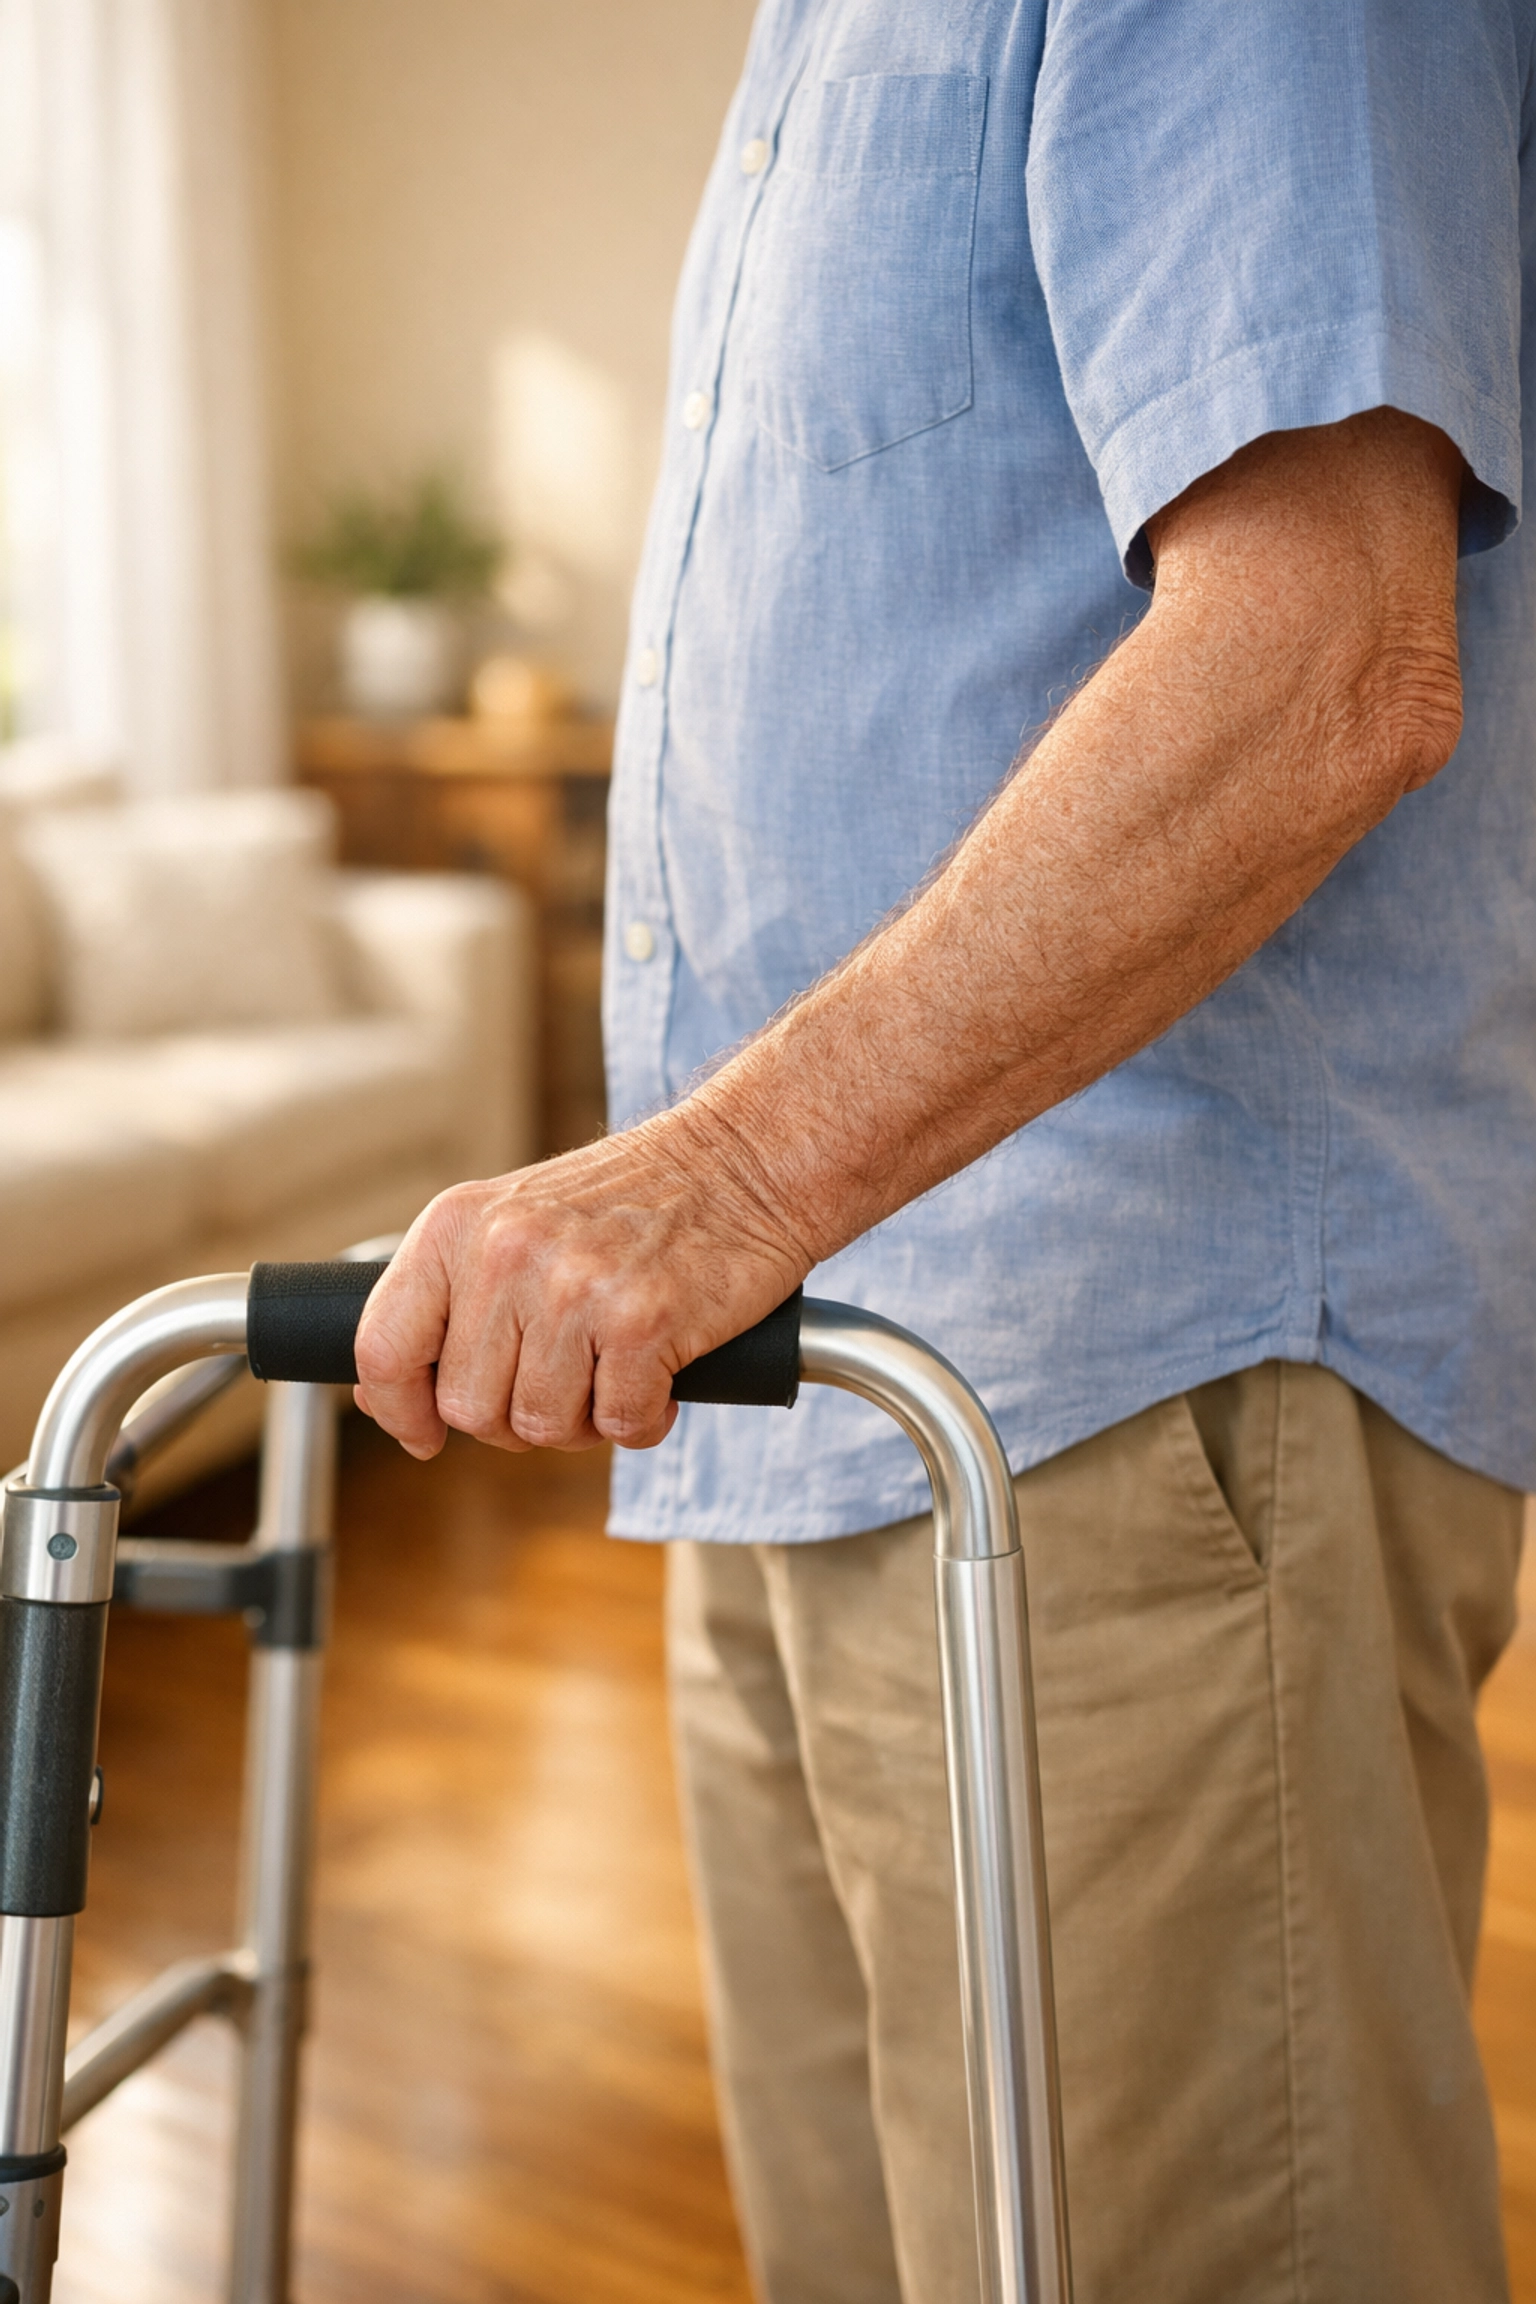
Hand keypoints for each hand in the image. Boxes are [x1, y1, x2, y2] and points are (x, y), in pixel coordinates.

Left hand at [352, 1113, 810, 1459]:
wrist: (746, 1161)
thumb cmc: (636, 1202)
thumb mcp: (518, 1222)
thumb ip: (457, 1299)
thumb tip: (390, 1399)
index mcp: (459, 1224)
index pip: (383, 1346)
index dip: (398, 1410)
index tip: (423, 1434)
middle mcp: (506, 1251)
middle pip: (469, 1407)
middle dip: (518, 1416)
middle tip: (570, 1379)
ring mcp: (573, 1286)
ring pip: (541, 1425)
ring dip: (586, 1419)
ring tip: (618, 1369)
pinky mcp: (641, 1321)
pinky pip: (620, 1425)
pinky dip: (645, 1417)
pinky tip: (662, 1374)